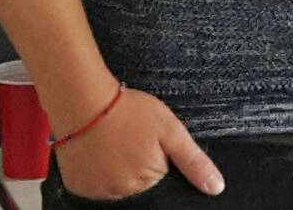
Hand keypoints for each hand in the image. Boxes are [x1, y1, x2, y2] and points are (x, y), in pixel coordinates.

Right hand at [52, 86, 223, 199]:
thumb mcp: (171, 131)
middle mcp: (121, 193)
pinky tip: (96, 149)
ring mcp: (96, 191)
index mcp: (147, 182)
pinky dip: (95, 171)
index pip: (161, 177)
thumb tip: (216, 187)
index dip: (156, 156)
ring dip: (116, 168)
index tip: (145, 139)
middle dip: (137, 162)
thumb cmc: (126, 111)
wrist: (82, 100)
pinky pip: (93, 184)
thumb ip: (194, 162)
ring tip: (112, 141)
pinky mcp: (77, 186)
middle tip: (128, 136)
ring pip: (115, 184)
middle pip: (138, 183)